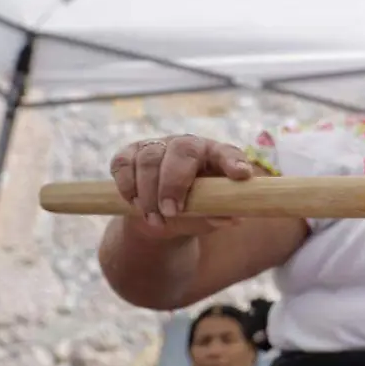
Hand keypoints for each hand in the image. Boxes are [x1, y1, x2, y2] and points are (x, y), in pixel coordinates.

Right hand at [109, 134, 254, 238]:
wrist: (160, 217)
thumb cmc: (195, 211)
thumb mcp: (210, 216)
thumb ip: (219, 214)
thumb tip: (231, 218)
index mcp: (216, 156)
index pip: (228, 153)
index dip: (234, 161)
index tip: (242, 175)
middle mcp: (188, 145)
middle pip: (182, 150)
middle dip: (174, 183)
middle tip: (172, 211)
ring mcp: (157, 146)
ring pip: (149, 159)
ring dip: (149, 193)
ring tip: (155, 219)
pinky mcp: (129, 154)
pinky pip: (123, 164)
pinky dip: (127, 186)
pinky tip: (134, 204)